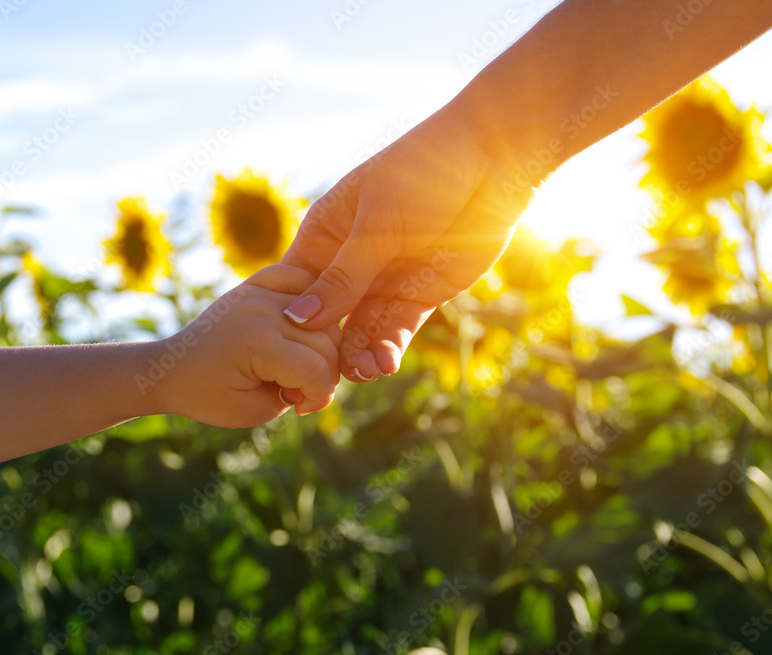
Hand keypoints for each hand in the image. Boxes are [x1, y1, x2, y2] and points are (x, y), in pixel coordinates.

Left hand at [154, 265, 340, 427]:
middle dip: (323, 374)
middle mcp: (261, 309)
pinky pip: (299, 279)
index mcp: (258, 342)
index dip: (318, 396)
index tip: (300, 408)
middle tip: (297, 390)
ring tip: (296, 366)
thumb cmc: (210, 395)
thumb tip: (329, 370)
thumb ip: (300, 392)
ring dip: (321, 345)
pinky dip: (310, 299)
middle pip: (327, 342)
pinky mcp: (256, 283)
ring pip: (323, 315)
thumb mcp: (256, 410)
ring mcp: (259, 291)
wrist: (172, 369)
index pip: (317, 370)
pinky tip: (300, 327)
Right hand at [280, 105, 534, 381]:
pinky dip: (388, 347)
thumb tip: (300, 318)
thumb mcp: (376, 225)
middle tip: (326, 376)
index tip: (282, 353)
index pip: (296, 284)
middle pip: (328, 315)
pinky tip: (383, 364)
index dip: (288, 319)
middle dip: (326, 345)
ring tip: (363, 373)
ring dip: (359, 352)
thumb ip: (343, 276)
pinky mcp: (419, 293)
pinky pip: (396, 328)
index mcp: (326, 233)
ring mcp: (384, 279)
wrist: (490, 160)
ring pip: (362, 327)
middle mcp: (350, 261)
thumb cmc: (422, 173)